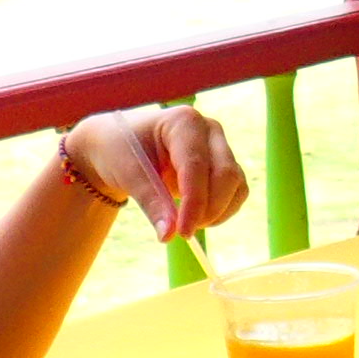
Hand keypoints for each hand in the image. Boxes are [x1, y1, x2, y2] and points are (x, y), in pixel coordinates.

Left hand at [63, 104, 249, 241]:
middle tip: (183, 232)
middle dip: (208, 209)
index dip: (194, 203)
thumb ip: (151, 202)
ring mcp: (220, 145)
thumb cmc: (122, 151)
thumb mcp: (129, 175)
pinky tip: (198, 218)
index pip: (196, 166)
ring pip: (235, 184)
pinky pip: (236, 191)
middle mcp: (209, 130)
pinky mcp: (225, 164)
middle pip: (225, 174)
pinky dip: (223, 210)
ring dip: (217, 212)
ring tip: (186, 224)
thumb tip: (168, 235)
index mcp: (183, 122)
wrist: (122, 144)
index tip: (183, 232)